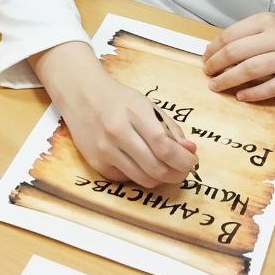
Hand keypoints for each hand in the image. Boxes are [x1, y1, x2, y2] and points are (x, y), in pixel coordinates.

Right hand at [31, 42, 197, 187]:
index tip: (192, 161)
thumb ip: (171, 129)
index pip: (164, 145)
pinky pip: (128, 178)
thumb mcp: (147, 106)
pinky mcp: (97, 164)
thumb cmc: (119, 100)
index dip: (183, 160)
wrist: (82, 95)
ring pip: (144, 179)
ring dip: (161, 178)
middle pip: (156, 167)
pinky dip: (140, 175)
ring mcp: (104, 150)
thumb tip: (190, 152)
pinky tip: (140, 162)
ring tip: (167, 168)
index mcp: (134, 112)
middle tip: (183, 169)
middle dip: (177, 173)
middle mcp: (117, 132)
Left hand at [202, 11, 274, 101]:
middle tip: (207, 74)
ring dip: (228, 80)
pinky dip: (253, 93)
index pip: (230, 35)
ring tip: (216, 86)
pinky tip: (242, 96)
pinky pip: (272, 87)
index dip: (213, 49)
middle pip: (236, 52)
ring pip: (250, 70)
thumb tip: (222, 50)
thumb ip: (253, 33)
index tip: (205, 58)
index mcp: (268, 21)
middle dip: (216, 65)